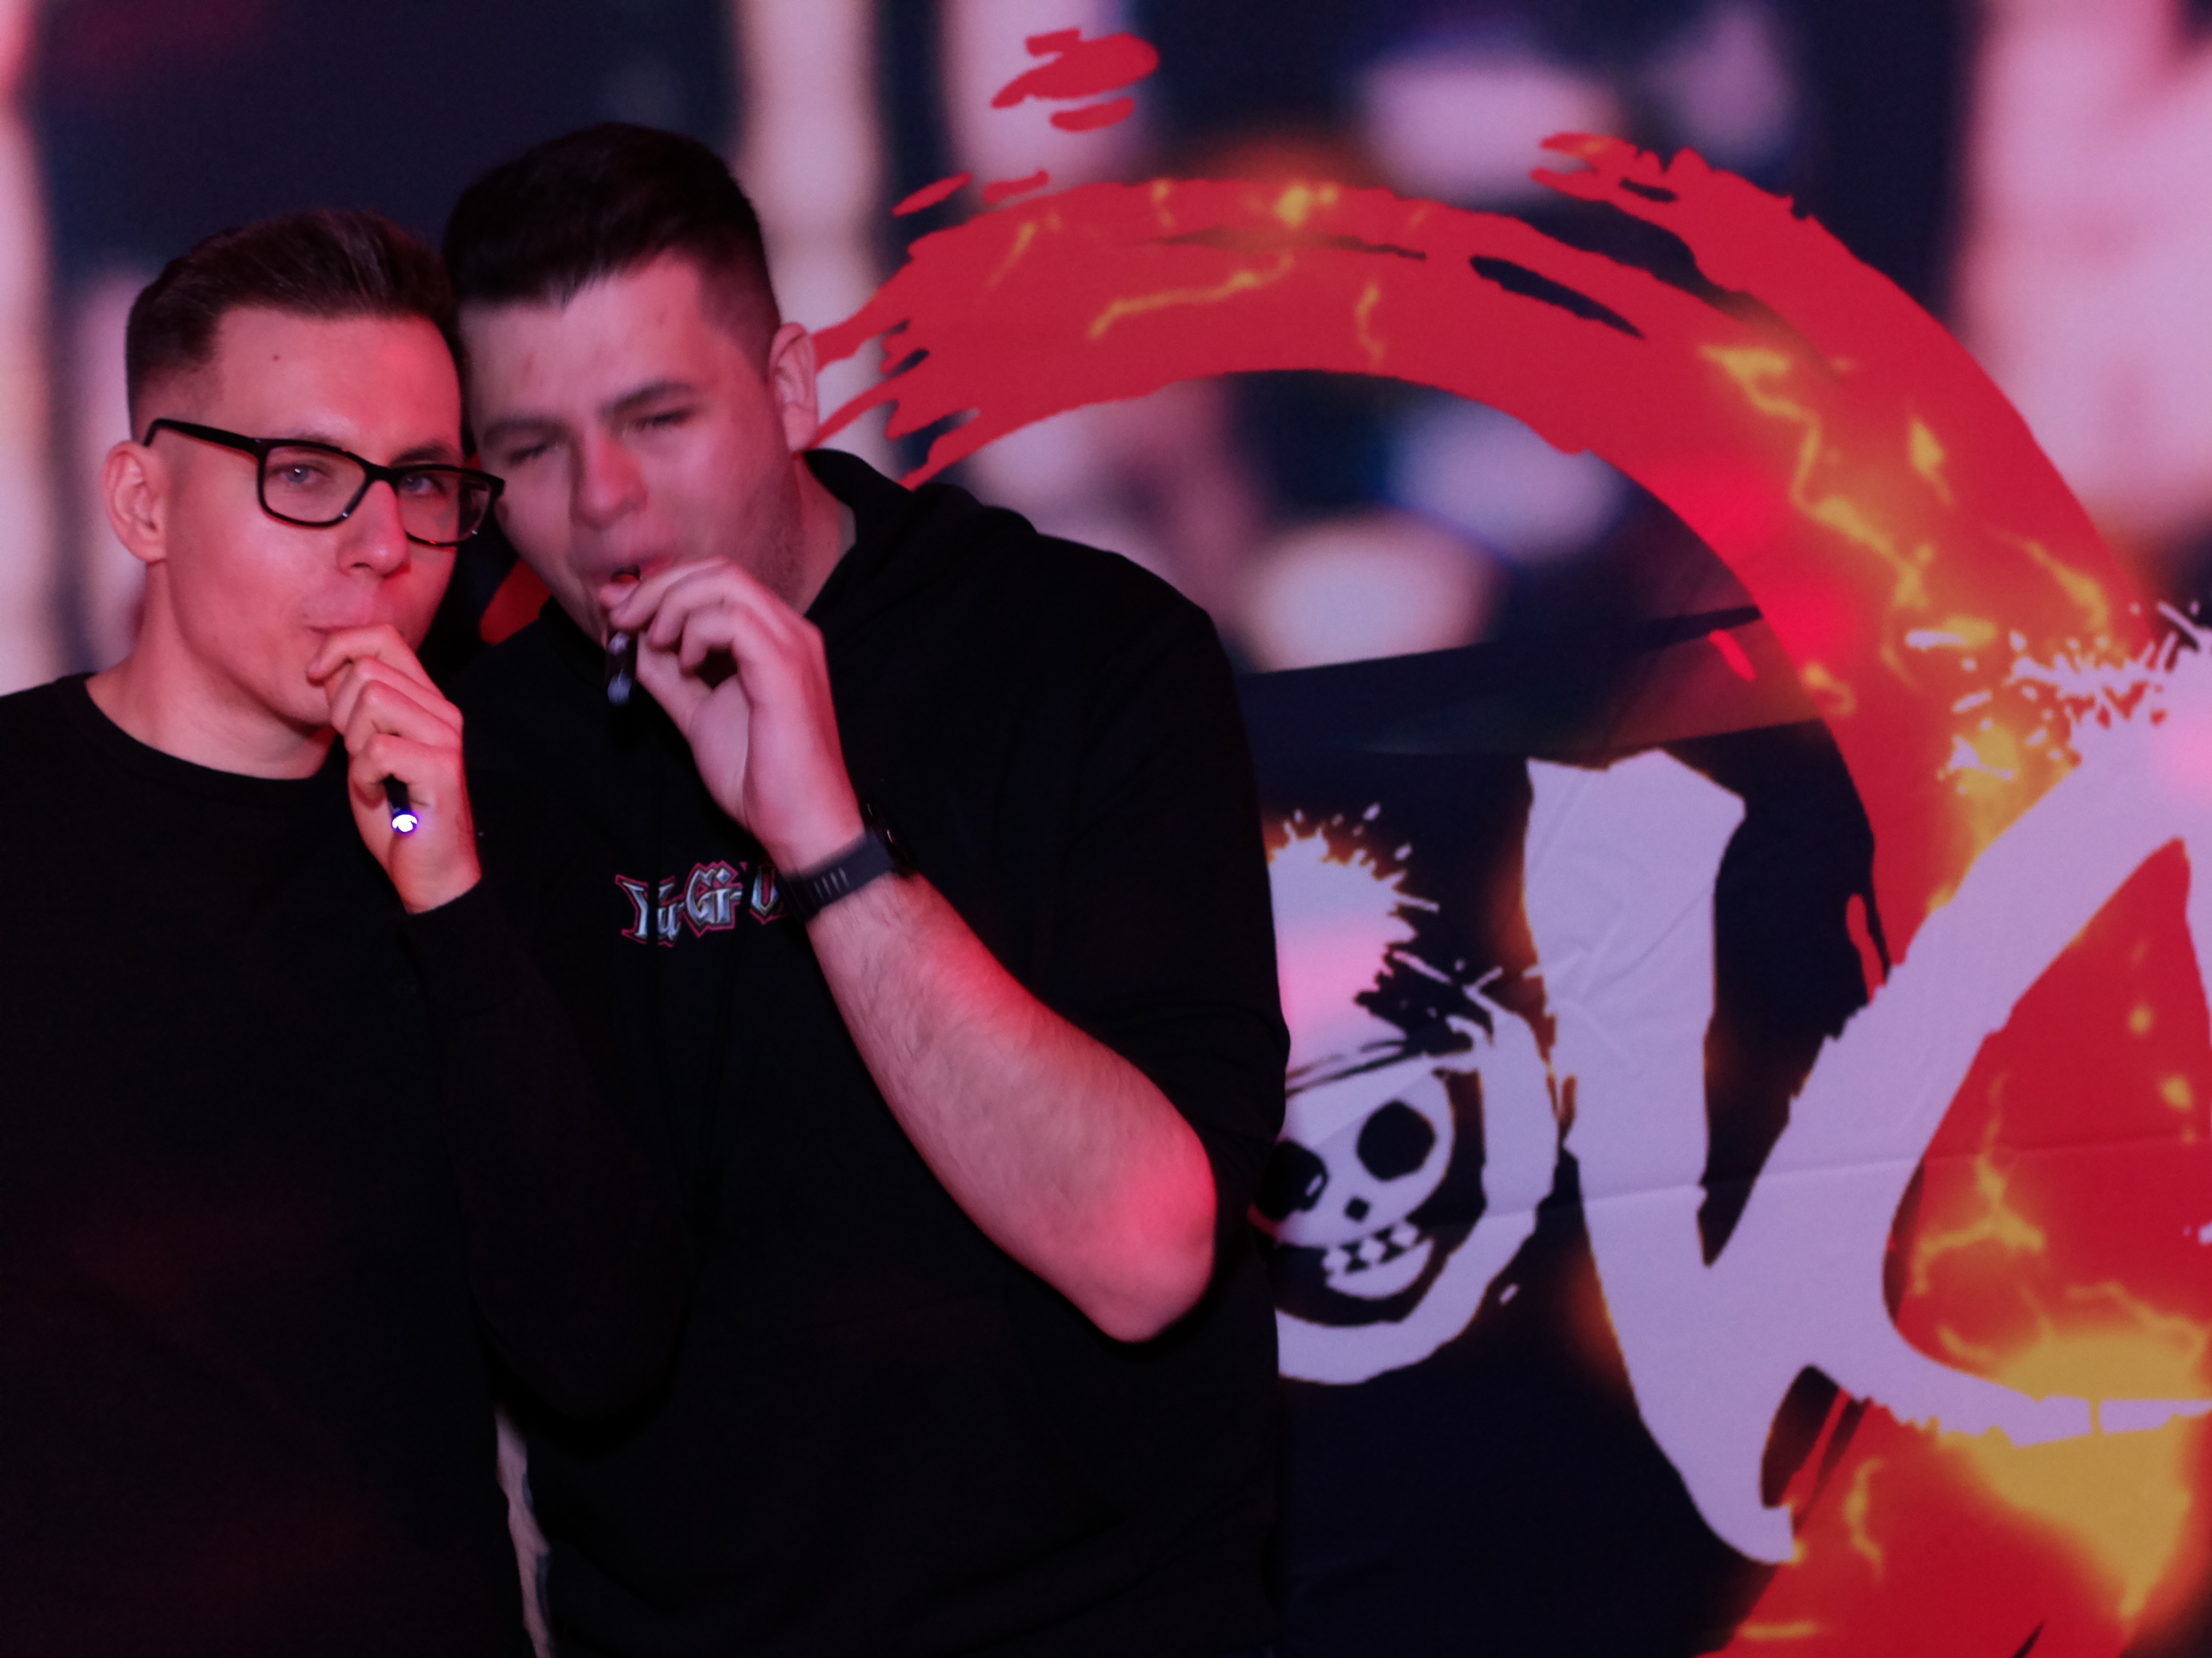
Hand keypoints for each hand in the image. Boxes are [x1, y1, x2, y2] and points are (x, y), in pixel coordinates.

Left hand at [307, 625, 481, 912]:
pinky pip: (377, 749)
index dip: (338, 648)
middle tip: (354, 752)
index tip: (316, 678)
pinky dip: (363, 777)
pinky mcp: (441, 769)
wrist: (429, 871)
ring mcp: (446, 739)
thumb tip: (330, 666)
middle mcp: (443, 711)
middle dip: (339, 712)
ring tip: (370, 773)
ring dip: (353, 743)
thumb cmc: (396, 813)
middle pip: (367, 671)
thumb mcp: (366, 748)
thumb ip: (357, 708)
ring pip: (372, 701)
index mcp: (427, 699)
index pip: (383, 637)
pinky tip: (377, 795)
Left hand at [602, 561, 861, 869]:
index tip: (617, 609)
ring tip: (650, 641)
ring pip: (724, 583)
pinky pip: (733, 620)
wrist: (798, 824)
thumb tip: (627, 637)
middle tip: (620, 618)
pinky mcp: (785, 668)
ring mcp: (792, 646)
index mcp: (773, 639)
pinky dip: (695, 630)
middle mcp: (789, 632)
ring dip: (671, 604)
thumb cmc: (759, 777)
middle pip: (718, 571)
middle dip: (658, 586)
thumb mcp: (696, 713)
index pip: (717, 581)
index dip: (661, 586)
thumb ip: (665, 674)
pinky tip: (682, 662)